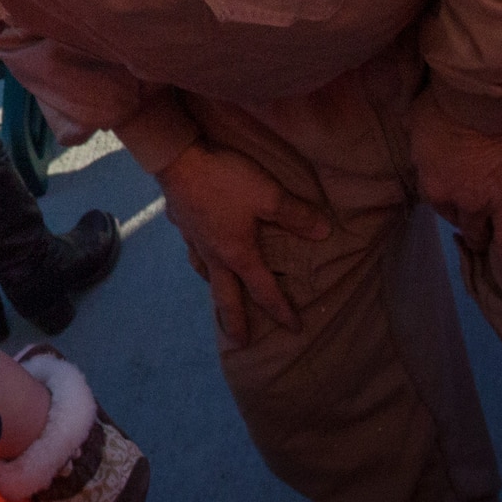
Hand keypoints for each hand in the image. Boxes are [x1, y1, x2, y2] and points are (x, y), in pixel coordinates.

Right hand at [156, 141, 329, 343]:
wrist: (177, 158)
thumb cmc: (225, 180)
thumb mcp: (269, 195)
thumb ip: (296, 215)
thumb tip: (324, 233)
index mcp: (238, 254)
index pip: (264, 290)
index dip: (281, 310)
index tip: (294, 329)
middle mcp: (214, 255)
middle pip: (226, 295)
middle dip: (234, 321)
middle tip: (240, 343)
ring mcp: (194, 240)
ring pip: (205, 273)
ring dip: (213, 289)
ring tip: (217, 293)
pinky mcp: (181, 222)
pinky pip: (192, 249)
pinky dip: (198, 258)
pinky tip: (198, 248)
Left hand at [407, 96, 501, 301]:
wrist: (478, 95)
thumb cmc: (443, 102)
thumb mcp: (416, 121)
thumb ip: (420, 137)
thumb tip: (414, 132)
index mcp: (436, 186)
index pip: (444, 209)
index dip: (453, 208)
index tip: (459, 206)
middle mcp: (468, 201)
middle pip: (473, 229)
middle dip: (479, 238)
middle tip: (486, 246)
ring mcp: (501, 199)